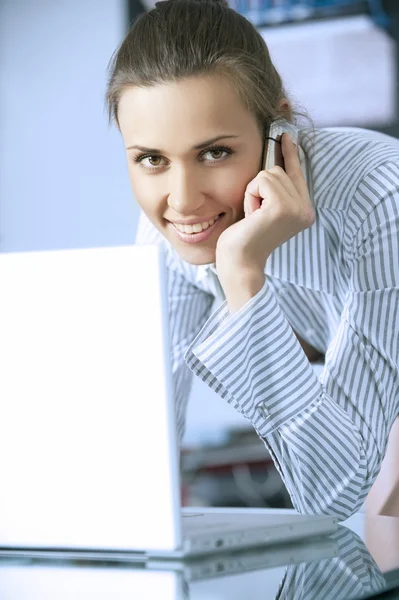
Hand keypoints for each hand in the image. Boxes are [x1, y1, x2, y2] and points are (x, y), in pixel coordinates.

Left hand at [216, 133, 314, 274]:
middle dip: (258, 187)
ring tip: (254, 216)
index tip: (285, 135)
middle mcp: (306, 210)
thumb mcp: (263, 209)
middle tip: (255, 214)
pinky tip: (251, 216)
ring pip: (269, 173)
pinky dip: (250, 195)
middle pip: (278, 170)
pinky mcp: (282, 207)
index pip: (297, 174)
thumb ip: (273, 189)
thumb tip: (272, 158)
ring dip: (253, 192)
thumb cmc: (244, 238)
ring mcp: (297, 209)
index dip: (290, 154)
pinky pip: (261, 180)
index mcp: (304, 212)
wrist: (240, 262)